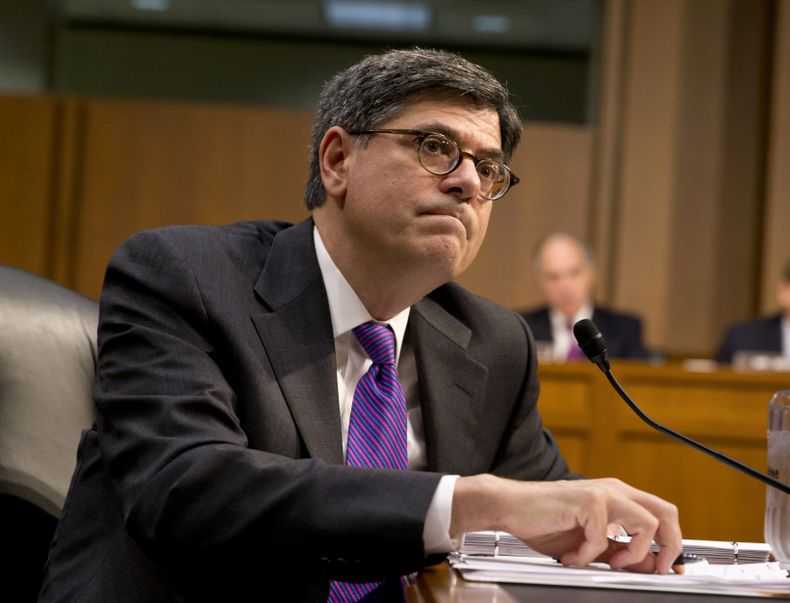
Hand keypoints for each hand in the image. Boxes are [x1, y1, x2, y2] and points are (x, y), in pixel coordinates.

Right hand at [451, 475, 681, 573]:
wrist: (510, 506)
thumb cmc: (543, 522)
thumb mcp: (589, 543)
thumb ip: (618, 551)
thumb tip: (648, 565)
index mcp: (618, 497)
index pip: (662, 514)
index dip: (672, 544)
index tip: (667, 568)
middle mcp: (614, 490)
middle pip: (666, 512)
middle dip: (669, 545)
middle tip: (655, 568)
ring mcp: (602, 492)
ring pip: (646, 523)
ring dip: (632, 553)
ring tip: (609, 562)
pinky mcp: (586, 501)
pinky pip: (603, 537)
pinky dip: (588, 555)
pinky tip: (572, 556)